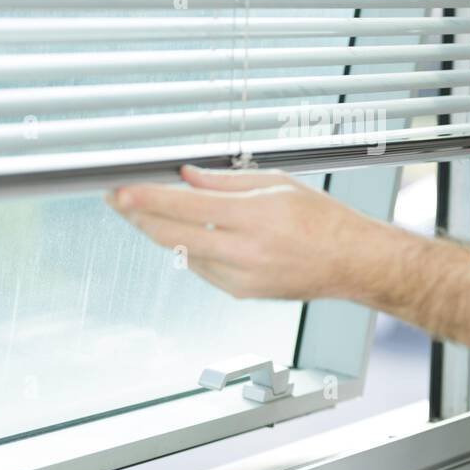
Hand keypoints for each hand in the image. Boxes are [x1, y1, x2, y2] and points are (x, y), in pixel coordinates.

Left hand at [105, 164, 381, 300]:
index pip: (185, 205)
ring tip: (147, 211)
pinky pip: (202, 268)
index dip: (146, 198)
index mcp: (254, 216)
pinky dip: (191, 249)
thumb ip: (227, 181)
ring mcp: (241, 278)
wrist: (352, 263)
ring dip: (162, 232)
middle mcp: (245, 251)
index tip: (120, 190)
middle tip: (117, 200)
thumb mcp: (277, 184)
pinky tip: (189, 234)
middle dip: (137, 217)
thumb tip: (187, 176)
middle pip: (172, 235)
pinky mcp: (241, 293)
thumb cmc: (325, 221)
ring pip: (183, 253)